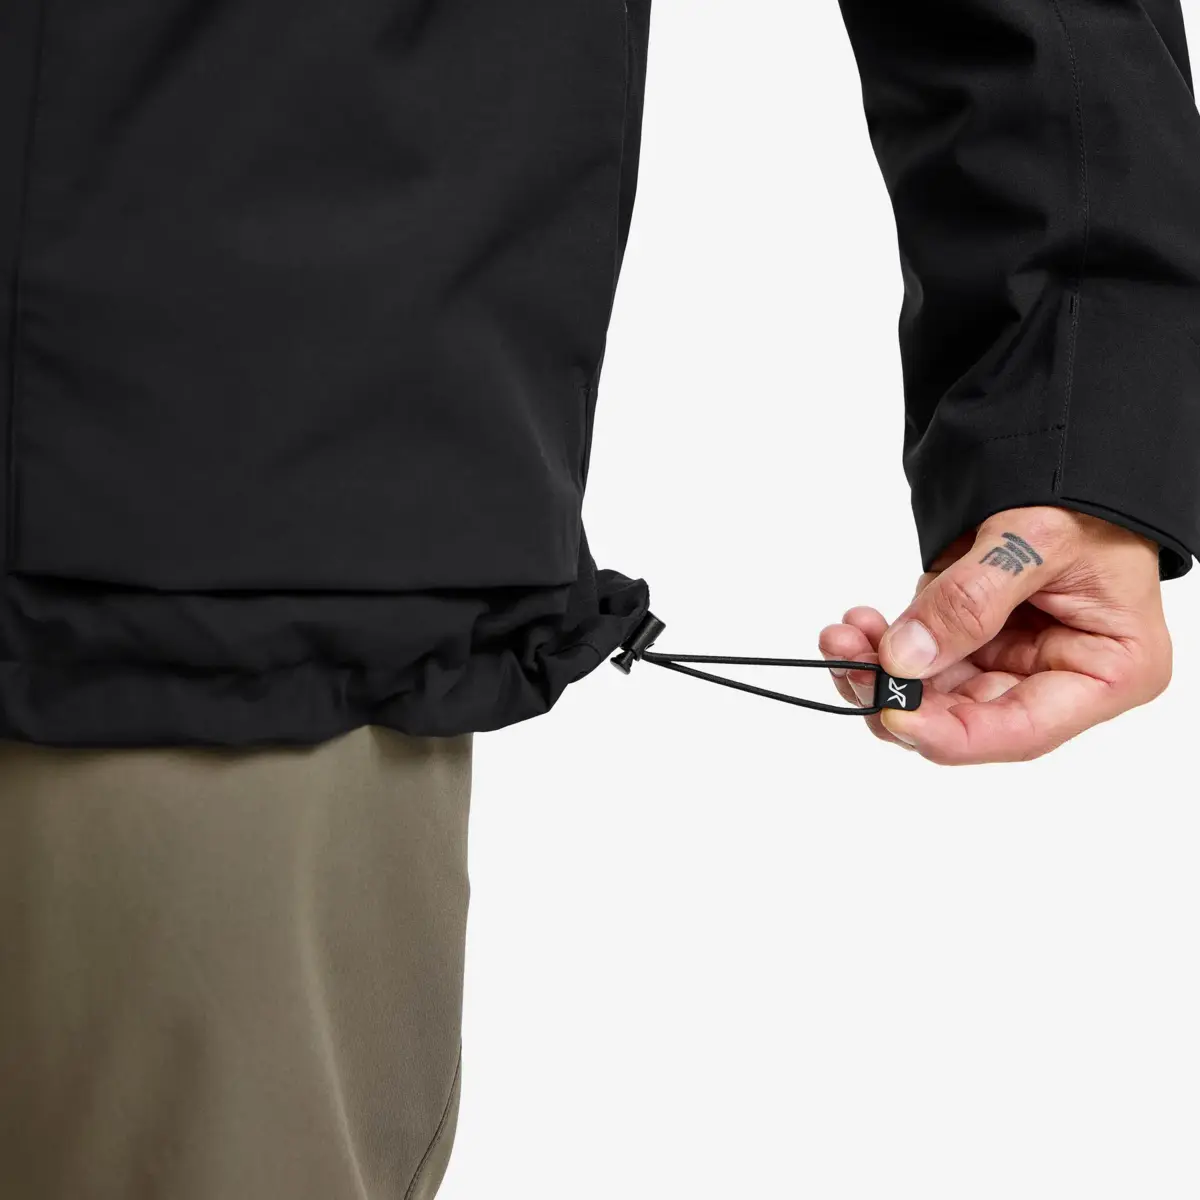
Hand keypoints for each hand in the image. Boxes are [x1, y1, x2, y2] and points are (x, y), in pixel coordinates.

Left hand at [817, 507, 1172, 763]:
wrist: (1070, 461)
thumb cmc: (1085, 496)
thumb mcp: (1034, 539)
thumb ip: (970, 600)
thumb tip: (904, 658)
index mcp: (1109, 673)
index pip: (1022, 732)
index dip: (952, 733)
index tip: (893, 715)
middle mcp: (1062, 681)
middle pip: (968, 716)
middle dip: (898, 694)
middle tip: (844, 658)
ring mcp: (1017, 662)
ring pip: (935, 692)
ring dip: (880, 671)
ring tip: (841, 635)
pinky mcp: (979, 641)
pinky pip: (925, 658)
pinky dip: (887, 646)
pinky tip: (860, 624)